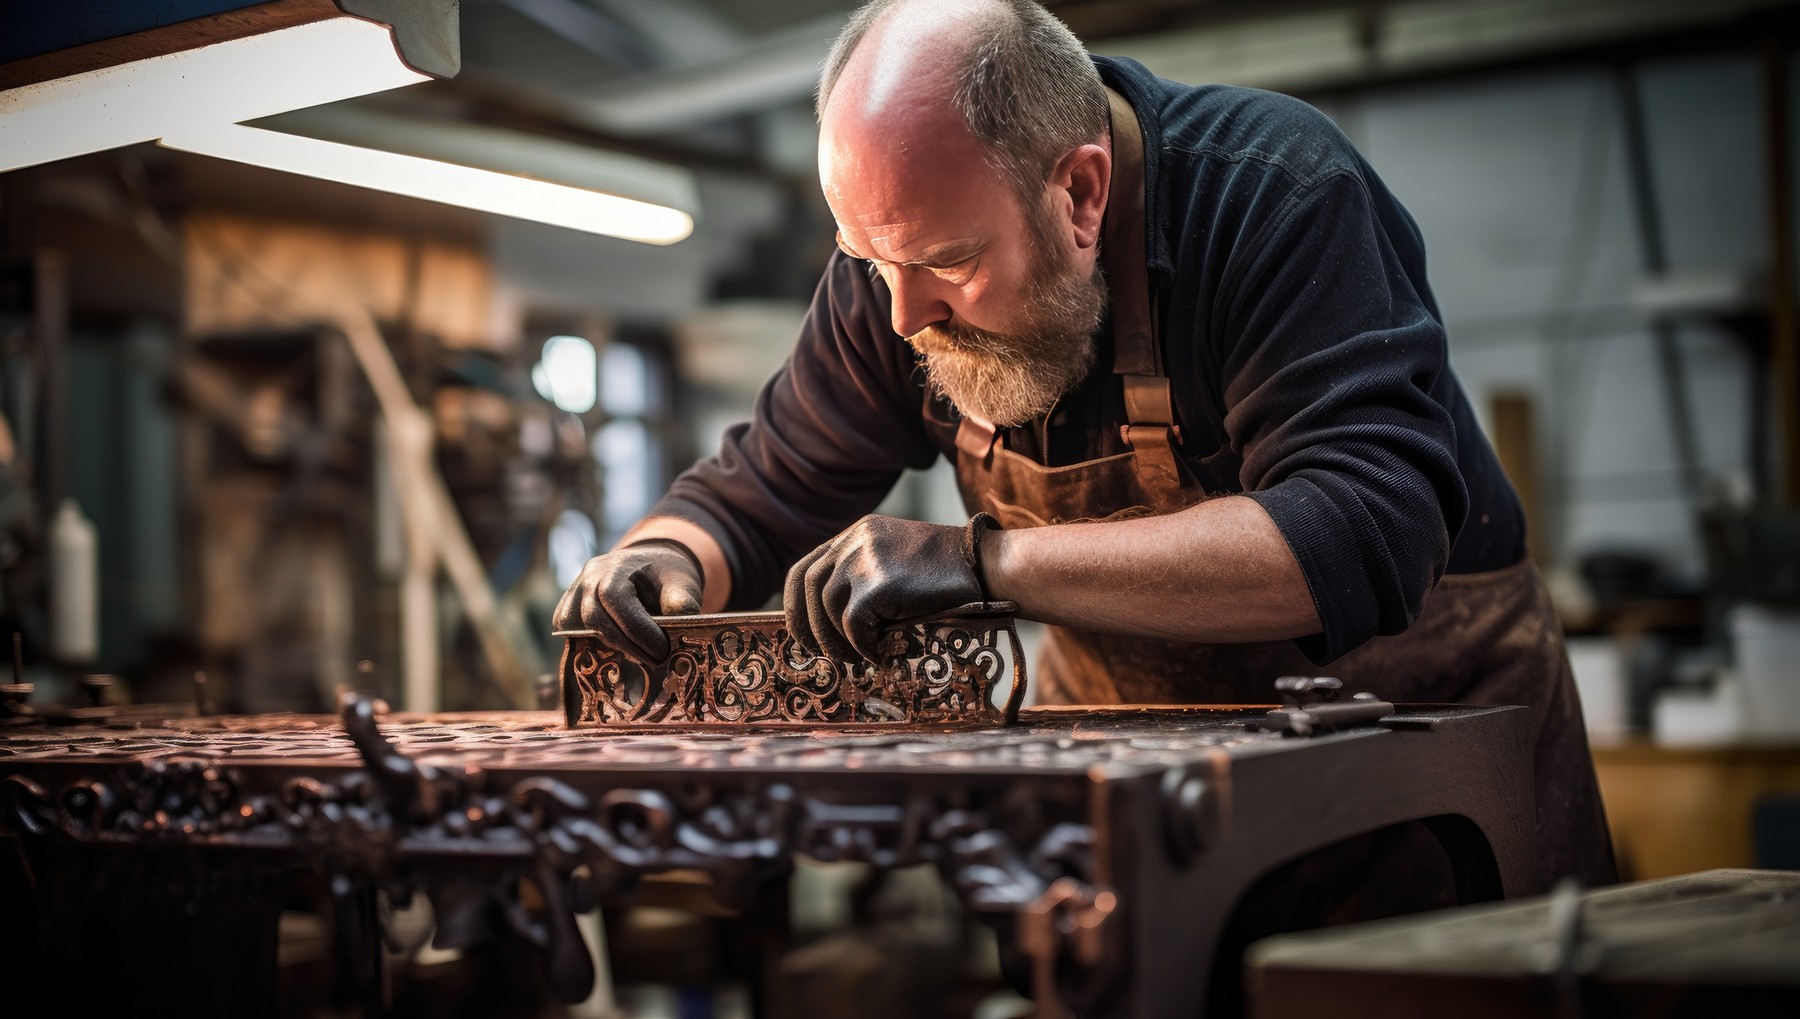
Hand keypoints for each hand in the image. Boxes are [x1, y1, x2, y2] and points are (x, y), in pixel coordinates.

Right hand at [552, 541, 702, 661]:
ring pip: (572, 625)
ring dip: (601, 647)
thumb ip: (681, 605)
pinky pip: (567, 628)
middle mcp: (591, 575)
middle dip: (623, 645)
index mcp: (618, 565)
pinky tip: (613, 654)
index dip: (637, 630)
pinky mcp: (570, 603)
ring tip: (634, 658)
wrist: (652, 564)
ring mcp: (576, 588)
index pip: (617, 600)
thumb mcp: (684, 584)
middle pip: (593, 617)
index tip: (660, 651)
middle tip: (652, 662)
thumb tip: (675, 639)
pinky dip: (585, 643)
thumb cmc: (667, 576)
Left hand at [784, 514, 982, 661]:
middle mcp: (854, 541)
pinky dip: (861, 646)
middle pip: (808, 588)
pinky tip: (879, 655)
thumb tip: (828, 623)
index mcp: (855, 534)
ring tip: (858, 659)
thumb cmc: (944, 573)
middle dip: (810, 629)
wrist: (982, 566)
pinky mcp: (878, 582)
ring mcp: (864, 558)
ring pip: (827, 609)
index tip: (802, 635)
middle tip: (826, 657)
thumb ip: (862, 575)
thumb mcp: (894, 560)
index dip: (795, 606)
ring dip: (838, 643)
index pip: (803, 570)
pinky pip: (853, 624)